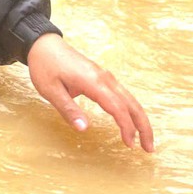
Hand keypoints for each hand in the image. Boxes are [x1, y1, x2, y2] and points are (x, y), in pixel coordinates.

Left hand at [27, 33, 154, 151]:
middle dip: (144, 127)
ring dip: (140, 120)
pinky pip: (123, 95)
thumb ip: (68, 110)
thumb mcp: (50, 90)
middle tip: (149, 149)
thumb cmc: (45, 66)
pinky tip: (132, 122)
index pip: (118, 108)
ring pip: (131, 99)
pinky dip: (131, 110)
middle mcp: (104, 78)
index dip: (126, 127)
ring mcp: (105, 76)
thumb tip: (84, 129)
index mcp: (93, 82)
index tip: (129, 145)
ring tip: (145, 140)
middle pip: (132, 104)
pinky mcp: (102, 77)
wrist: (44, 45)